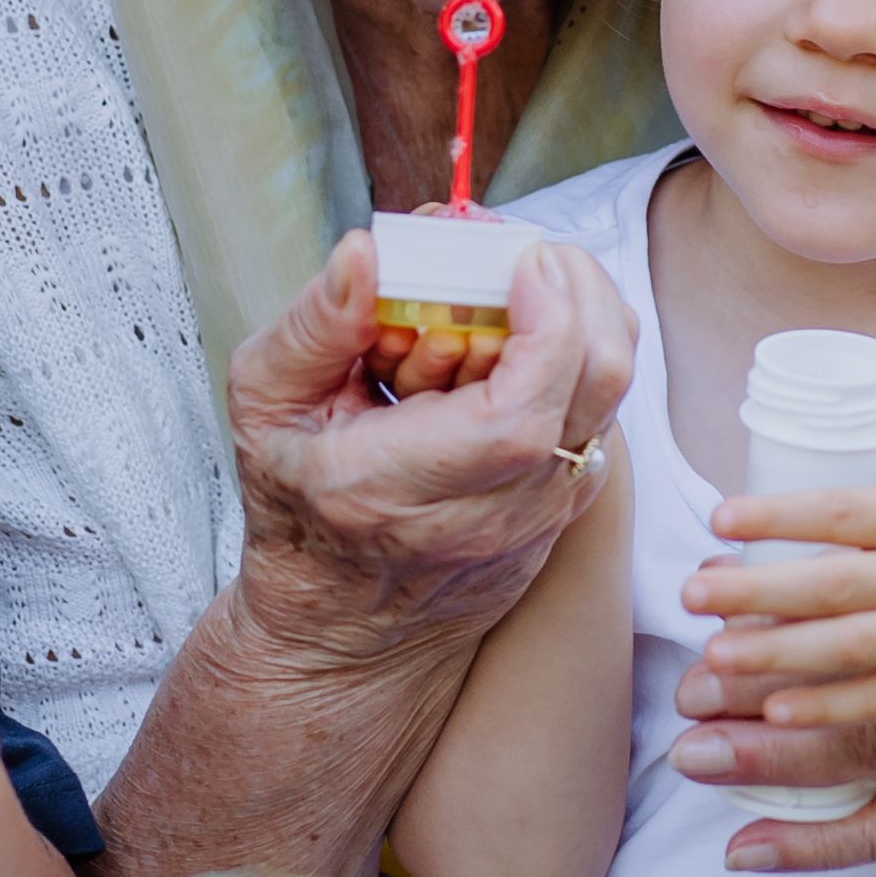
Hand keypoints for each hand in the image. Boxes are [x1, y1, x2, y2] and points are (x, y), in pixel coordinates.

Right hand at [225, 231, 633, 673]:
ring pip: (608, 395)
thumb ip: (313, 327)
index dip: (543, 325)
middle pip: (594, 387)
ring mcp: (538, 516)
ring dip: (575, 317)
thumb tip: (367, 253)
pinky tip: (510, 346)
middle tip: (522, 250)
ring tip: (509, 292)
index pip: (520, 415)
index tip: (521, 261)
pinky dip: (572, 358)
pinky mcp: (565, 507)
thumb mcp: (266, 406)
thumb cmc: (298, 505)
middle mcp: (486, 513)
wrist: (342, 626)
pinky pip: (596, 413)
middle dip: (575, 292)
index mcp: (397, 490)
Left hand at [683, 422, 875, 731]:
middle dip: (754, 590)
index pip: (841, 511)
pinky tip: (777, 711)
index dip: (776, 515)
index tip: (720, 519)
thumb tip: (865, 415)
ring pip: (847, 648)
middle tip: (691, 592)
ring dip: (776, 655)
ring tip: (714, 655)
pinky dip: (829, 708)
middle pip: (830, 583)